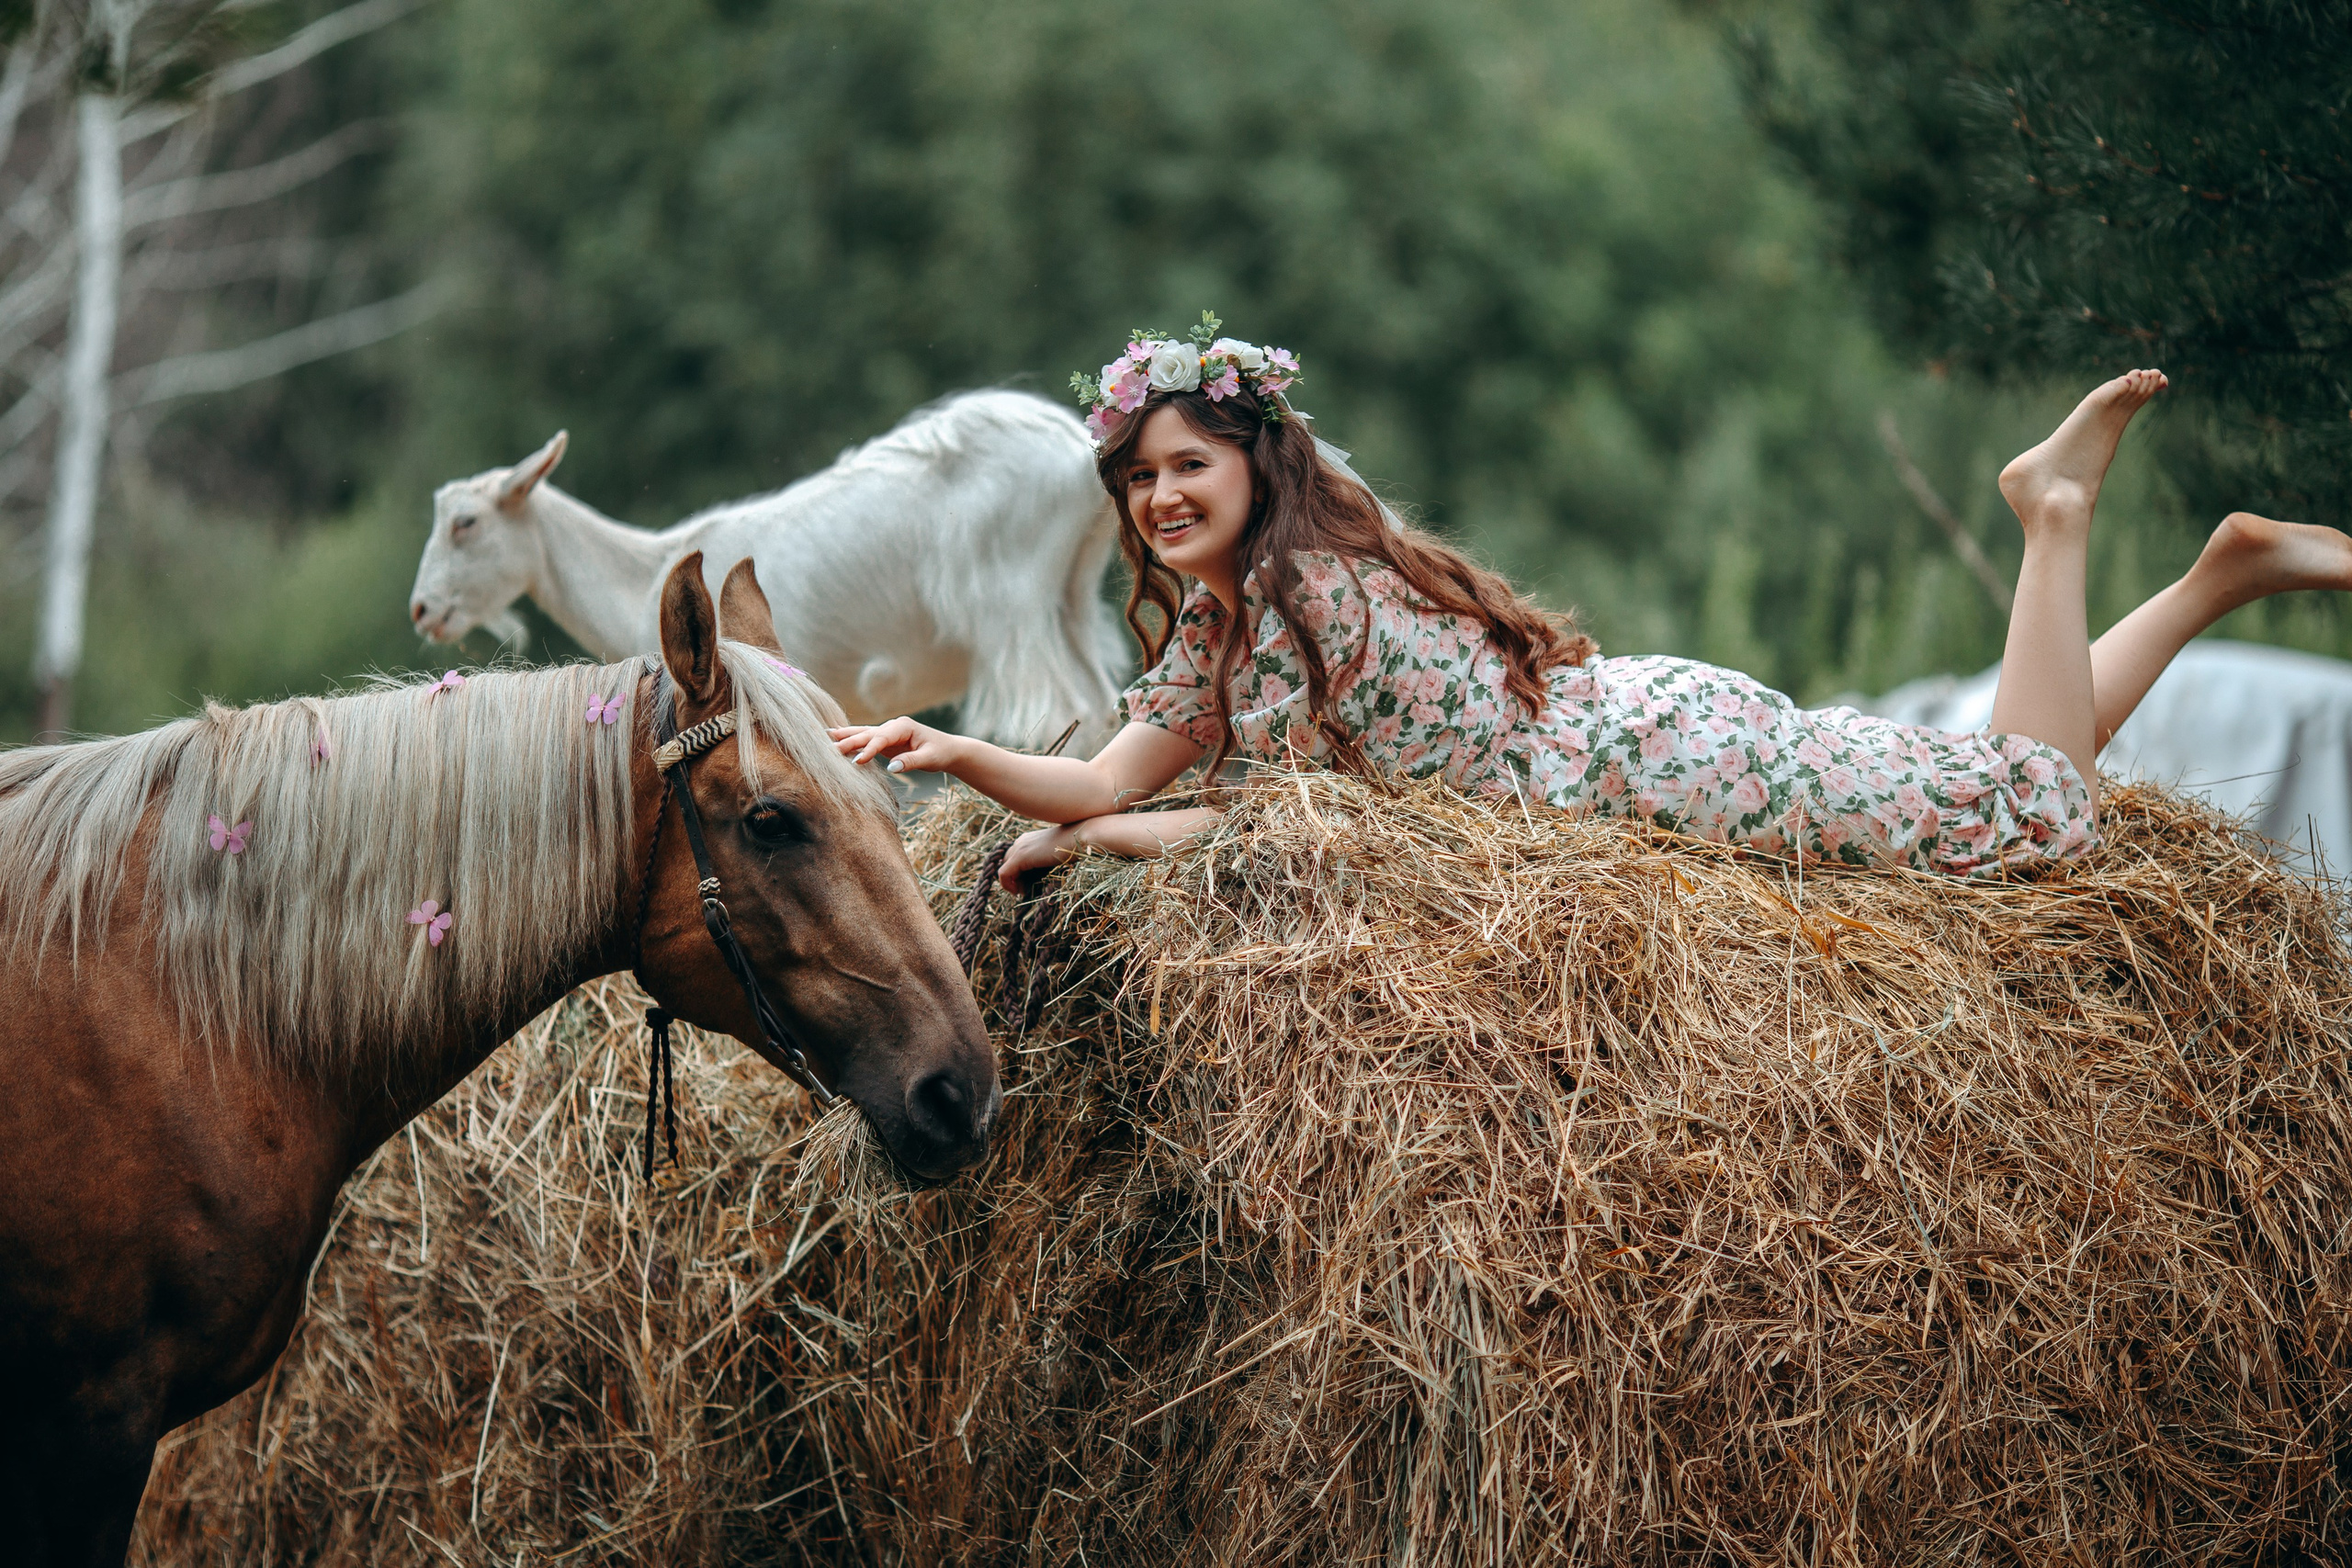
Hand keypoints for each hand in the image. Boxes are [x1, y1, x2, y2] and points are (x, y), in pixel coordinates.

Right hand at [830, 716, 961, 774]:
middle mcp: (893, 726)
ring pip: (863, 733)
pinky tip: (837, 737)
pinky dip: (852, 739)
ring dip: (845, 736)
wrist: (947, 750)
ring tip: (824, 736)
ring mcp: (888, 732)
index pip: (881, 738)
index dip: (869, 750)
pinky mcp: (886, 741)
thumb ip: (911, 762)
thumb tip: (893, 767)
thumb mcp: (929, 759)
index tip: (857, 762)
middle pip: (867, 733)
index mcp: (903, 726)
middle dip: (848, 740)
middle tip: (829, 748)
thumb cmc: (940, 752)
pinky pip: (866, 740)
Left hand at [1000, 822, 1077, 890]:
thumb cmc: (1073, 848)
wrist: (1080, 839)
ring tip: (1024, 891)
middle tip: (1025, 890)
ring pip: (1003, 868)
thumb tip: (1036, 879)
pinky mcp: (1020, 856)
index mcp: (1028, 839)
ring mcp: (1019, 847)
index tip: (1027, 885)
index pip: (1012, 858)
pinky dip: (1007, 885)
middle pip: (1006, 863)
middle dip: (1013, 878)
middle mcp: (1020, 841)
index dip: (1017, 874)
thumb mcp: (1054, 856)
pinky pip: (1003, 874)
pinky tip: (1019, 892)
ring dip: (1011, 883)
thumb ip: (1042, 863)